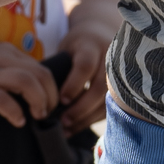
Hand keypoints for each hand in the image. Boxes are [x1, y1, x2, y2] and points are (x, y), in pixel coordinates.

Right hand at [0, 42, 56, 124]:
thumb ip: (2, 70)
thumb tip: (27, 88)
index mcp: (2, 52)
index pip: (39, 67)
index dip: (50, 87)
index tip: (49, 104)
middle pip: (39, 73)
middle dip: (50, 95)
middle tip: (48, 113)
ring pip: (26, 82)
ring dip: (39, 101)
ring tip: (37, 116)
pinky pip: (3, 99)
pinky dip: (16, 112)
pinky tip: (17, 121)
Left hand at [54, 0, 123, 131]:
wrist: (100, 35)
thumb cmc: (76, 46)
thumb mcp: (67, 48)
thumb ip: (60, 67)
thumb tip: (40, 95)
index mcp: (92, 46)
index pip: (85, 66)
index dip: (74, 85)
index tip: (61, 100)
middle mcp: (110, 58)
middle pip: (99, 87)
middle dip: (81, 107)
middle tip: (63, 121)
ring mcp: (120, 74)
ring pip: (106, 101)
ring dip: (87, 118)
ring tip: (67, 128)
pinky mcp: (122, 88)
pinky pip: (109, 108)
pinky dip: (92, 120)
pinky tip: (76, 127)